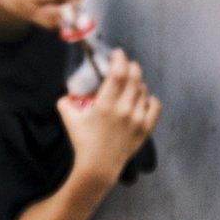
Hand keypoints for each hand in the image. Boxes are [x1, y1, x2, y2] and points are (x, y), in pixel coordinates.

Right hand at [57, 49, 161, 184]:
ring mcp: (137, 120)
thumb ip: (65, 101)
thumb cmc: (82, 141)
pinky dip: (150, 99)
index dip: (119, 60)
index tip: (117, 53)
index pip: (118, 74)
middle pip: (134, 79)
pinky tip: (145, 98)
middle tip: (126, 63)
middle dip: (131, 66)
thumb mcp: (68, 118)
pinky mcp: (145, 129)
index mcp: (105, 105)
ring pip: (143, 91)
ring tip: (131, 82)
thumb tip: (67, 92)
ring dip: (137, 82)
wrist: (98, 166)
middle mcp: (125, 110)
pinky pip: (155, 107)